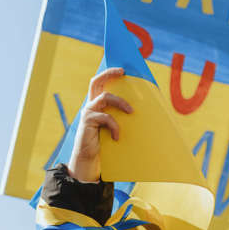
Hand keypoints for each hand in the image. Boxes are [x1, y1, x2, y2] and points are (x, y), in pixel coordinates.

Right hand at [68, 67, 132, 181]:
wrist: (89, 159)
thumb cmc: (104, 143)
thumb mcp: (113, 127)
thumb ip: (120, 117)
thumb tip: (140, 113)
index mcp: (96, 104)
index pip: (99, 82)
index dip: (109, 73)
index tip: (122, 70)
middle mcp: (91, 105)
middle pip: (96, 82)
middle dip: (109, 74)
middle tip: (123, 72)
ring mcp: (89, 112)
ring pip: (106, 97)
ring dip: (121, 102)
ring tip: (131, 112)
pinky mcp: (88, 122)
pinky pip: (106, 118)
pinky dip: (115, 126)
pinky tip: (118, 137)